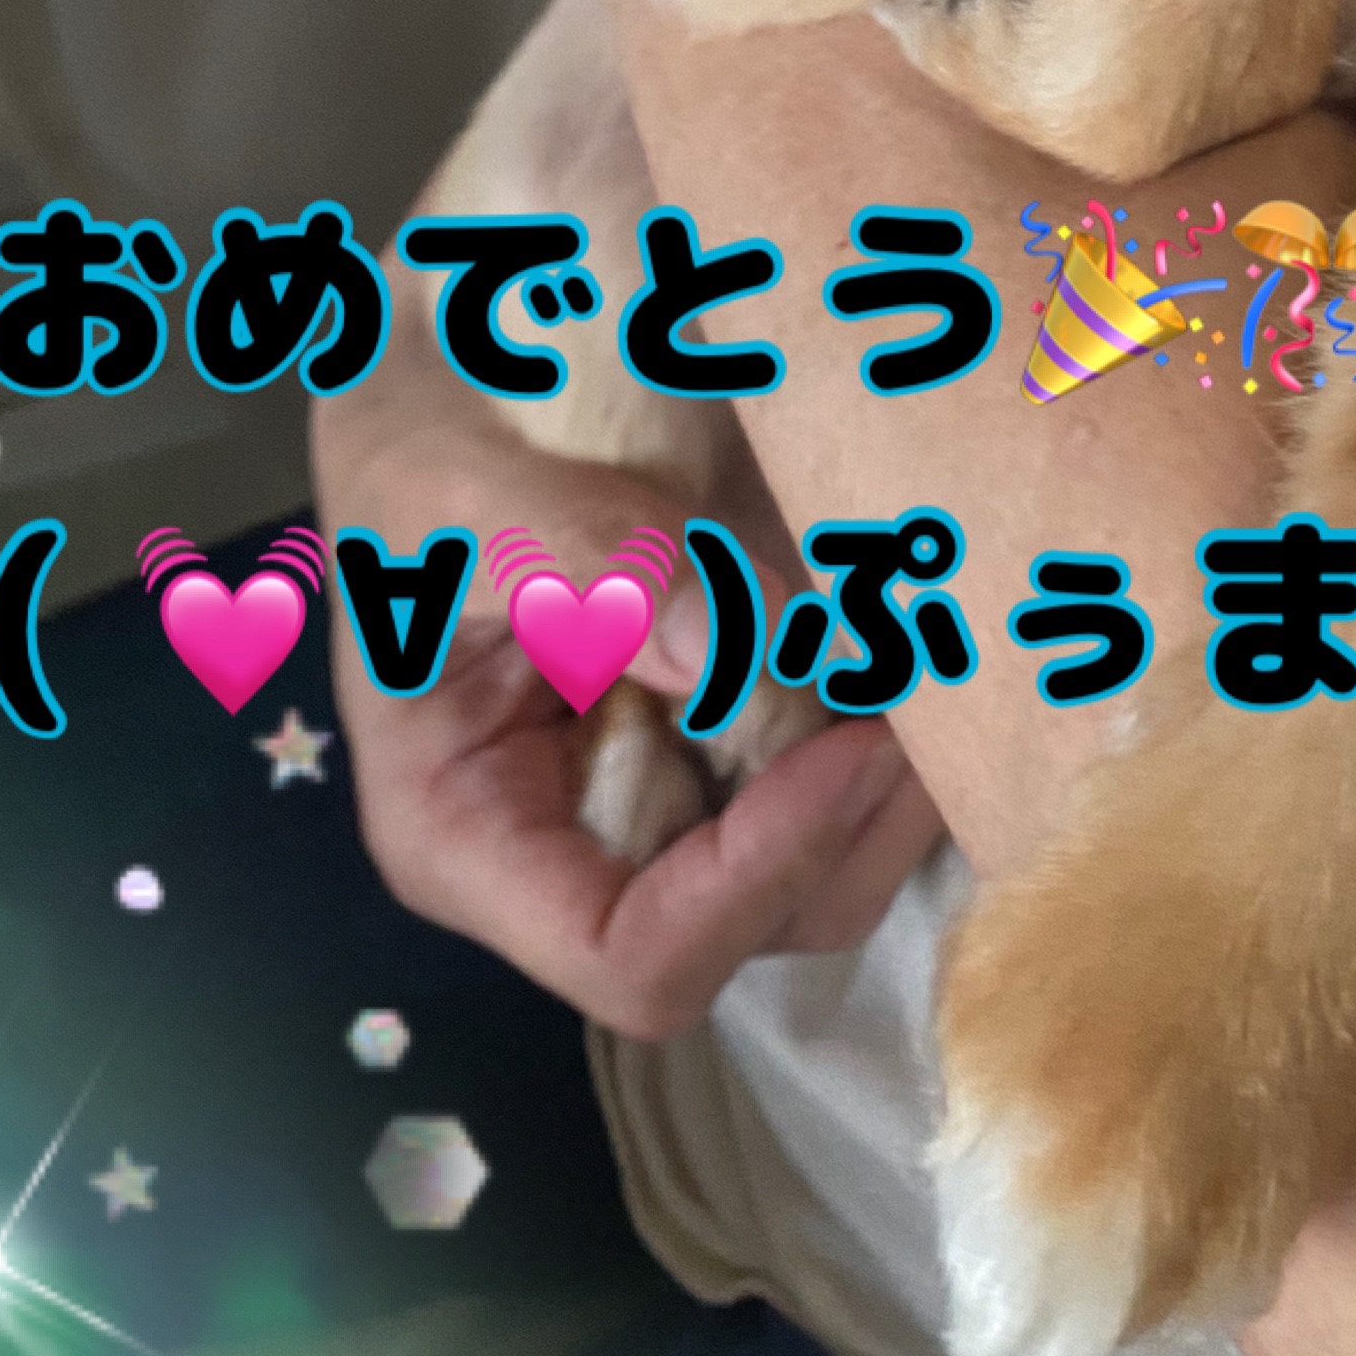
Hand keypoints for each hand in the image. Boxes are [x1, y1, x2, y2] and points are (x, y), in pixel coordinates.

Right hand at [312, 303, 944, 1038]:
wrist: (450, 396)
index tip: (849, 747)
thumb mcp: (459, 490)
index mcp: (468, 840)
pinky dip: (892, 739)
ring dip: (893, 791)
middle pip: (751, 935)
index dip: (754, 880)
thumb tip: (729, 648)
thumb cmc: (418, 457)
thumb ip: (584, 561)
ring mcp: (658, 814)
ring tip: (937, 664)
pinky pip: (834, 795)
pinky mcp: (723, 754)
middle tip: (932, 692)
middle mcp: (570, 860)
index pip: (632, 958)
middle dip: (853, 829)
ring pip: (819, 878)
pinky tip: (918, 649)